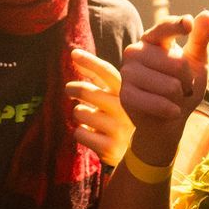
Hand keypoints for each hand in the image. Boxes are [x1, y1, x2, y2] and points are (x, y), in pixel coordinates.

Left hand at [67, 47, 134, 165]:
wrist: (138, 154)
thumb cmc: (120, 116)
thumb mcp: (115, 95)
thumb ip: (97, 76)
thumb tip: (75, 53)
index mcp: (129, 94)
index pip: (108, 73)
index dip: (90, 62)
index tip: (74, 53)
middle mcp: (126, 110)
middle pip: (88, 92)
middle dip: (73, 88)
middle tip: (70, 89)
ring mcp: (119, 129)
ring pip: (80, 112)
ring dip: (79, 113)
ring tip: (89, 118)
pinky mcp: (110, 148)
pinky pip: (79, 133)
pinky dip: (81, 133)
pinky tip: (93, 136)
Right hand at [118, 13, 208, 166]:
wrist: (167, 120)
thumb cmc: (182, 88)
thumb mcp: (196, 63)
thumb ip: (200, 40)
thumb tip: (206, 14)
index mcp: (152, 39)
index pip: (165, 28)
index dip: (176, 25)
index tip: (188, 24)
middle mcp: (135, 51)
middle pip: (177, 63)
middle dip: (188, 81)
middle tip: (182, 89)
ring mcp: (127, 72)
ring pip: (171, 85)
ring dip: (180, 98)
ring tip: (173, 100)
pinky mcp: (126, 95)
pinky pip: (159, 103)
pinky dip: (172, 111)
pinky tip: (169, 111)